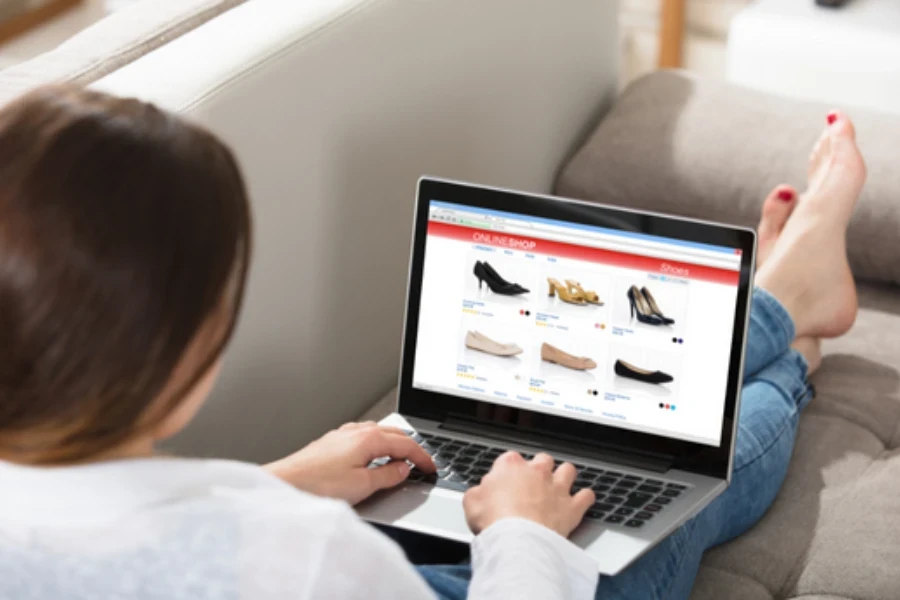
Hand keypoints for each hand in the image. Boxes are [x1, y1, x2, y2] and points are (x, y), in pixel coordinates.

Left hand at [265, 422, 435, 504]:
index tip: (431, 468)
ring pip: (378, 433)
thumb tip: (403, 469)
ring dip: (394, 443)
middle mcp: (357, 430)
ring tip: (402, 458)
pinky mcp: (332, 442)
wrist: (285, 484)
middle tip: (422, 462)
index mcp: (369, 438)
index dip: (422, 457)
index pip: (406, 444)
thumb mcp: (363, 485)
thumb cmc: (318, 485)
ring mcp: (343, 434)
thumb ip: (388, 476)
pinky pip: (363, 437)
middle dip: (411, 447)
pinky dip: (377, 444)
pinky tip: (372, 456)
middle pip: (394, 434)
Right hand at [463, 452, 594, 537]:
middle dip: (540, 468)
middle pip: (543, 460)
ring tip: (560, 485)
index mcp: (510, 466)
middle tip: (533, 482)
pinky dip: (585, 498)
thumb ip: (478, 492)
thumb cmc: (494, 520)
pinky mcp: (571, 507)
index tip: (505, 482)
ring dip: (565, 476)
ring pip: (568, 470)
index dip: (508, 471)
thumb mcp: (471, 501)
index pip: (510, 459)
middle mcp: (537, 472)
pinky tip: (583, 500)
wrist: (517, 539)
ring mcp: (556, 488)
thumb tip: (479, 493)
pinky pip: (586, 496)